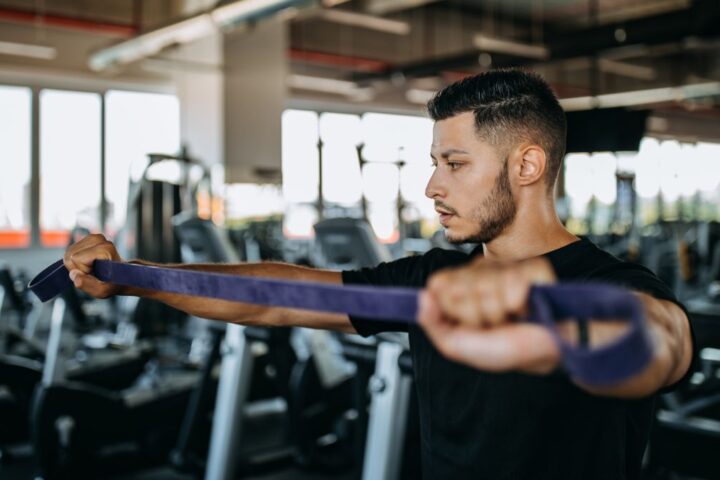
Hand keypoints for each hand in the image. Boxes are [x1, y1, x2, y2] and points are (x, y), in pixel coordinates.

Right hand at [63, 233, 121, 298]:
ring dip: (77, 264)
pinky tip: (89, 263)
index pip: (76, 259)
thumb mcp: (102, 291)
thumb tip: (73, 274)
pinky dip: (76, 260)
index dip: (82, 270)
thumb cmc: (112, 283)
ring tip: (92, 268)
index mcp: (105, 248)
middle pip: (70, 254)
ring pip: (69, 252)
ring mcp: (93, 237)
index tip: (96, 274)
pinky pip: (70, 251)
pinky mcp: (88, 239)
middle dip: (77, 267)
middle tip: (93, 272)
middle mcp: (99, 239)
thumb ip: (87, 284)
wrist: (120, 276)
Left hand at [418, 257, 561, 373]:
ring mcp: (506, 266)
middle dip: (476, 315)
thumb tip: (422, 296)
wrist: (542, 355)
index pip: (438, 284)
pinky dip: (518, 304)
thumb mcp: (457, 344)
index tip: (469, 323)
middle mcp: (481, 270)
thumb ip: (432, 323)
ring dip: (498, 312)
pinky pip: (512, 283)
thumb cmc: (502, 347)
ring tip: (509, 317)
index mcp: (460, 283)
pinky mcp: (533, 267)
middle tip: (492, 323)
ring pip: (486, 286)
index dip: (453, 309)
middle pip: (462, 287)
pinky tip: (524, 307)